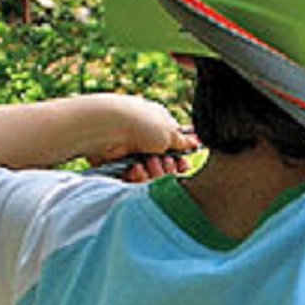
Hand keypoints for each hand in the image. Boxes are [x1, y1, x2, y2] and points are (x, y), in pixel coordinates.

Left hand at [78, 95, 199, 180]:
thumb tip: (196, 141)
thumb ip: (183, 141)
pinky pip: (135, 180)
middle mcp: (147, 140)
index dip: (180, 159)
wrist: (109, 130)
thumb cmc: (142, 124)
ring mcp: (133, 154)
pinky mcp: (121, 167)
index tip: (182, 164)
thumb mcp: (170, 131)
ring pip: (151, 174)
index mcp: (159, 125)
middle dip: (167, 166)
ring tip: (147, 163)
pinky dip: (137, 176)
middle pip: (165, 164)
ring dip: (153, 171)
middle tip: (163, 161)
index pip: (175, 147)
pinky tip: (135, 168)